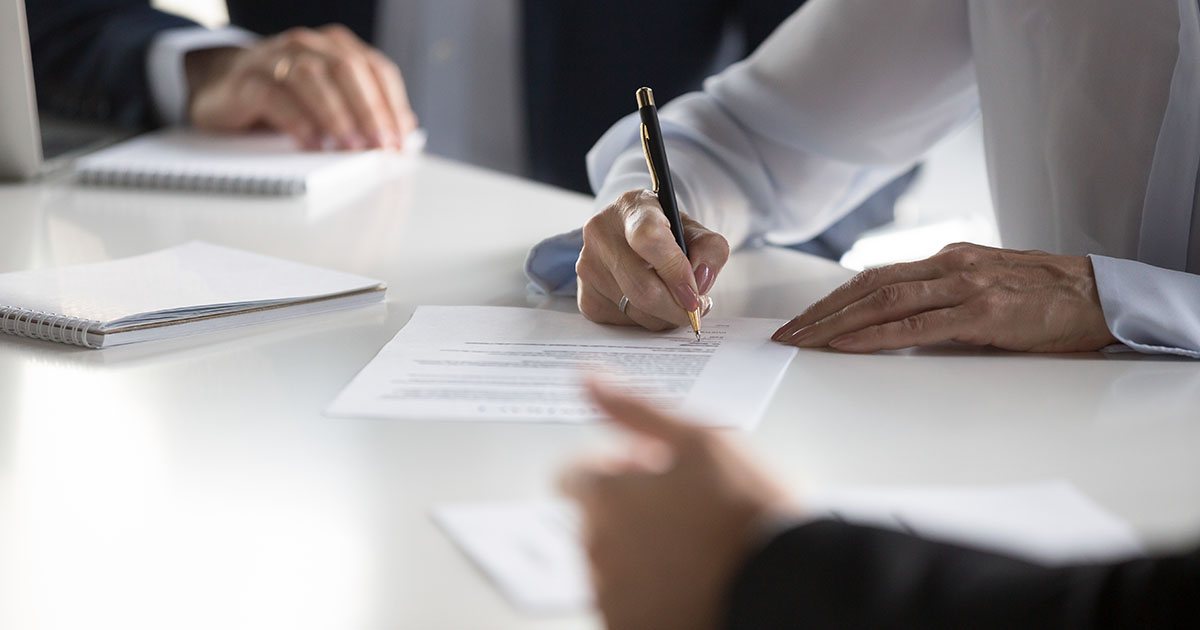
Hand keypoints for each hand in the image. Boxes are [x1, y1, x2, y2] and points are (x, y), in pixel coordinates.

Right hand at [185, 24, 417, 150]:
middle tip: (379, 146)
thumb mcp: (330, 99)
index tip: (400, 140)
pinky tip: (311, 144)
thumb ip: (366, 107)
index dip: (391, 104)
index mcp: (335, 46)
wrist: (222, 87)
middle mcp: (306, 45)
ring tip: (349, 147)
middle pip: (347, 70)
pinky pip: (274, 96)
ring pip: (312, 78)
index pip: (375, 69)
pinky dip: (297, 121)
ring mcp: (274, 58)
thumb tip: (406, 129)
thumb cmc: (286, 97)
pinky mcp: (247, 80)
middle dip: (368, 111)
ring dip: (336, 115)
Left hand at [560, 379, 795, 629]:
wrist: (791, 588)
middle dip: (630, 507)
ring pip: (611, 562)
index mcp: (607, 498)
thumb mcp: (700, 440)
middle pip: (595, 518)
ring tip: (699, 546)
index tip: (654, 470)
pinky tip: (696, 579)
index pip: (573, 475)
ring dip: (640, 549)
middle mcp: (599, 550)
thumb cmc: (752, 513)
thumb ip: (634, 409)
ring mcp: (614, 598)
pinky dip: (652, 591)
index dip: (615, 466)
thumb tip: (587, 377)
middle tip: (689, 506)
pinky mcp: (633, 628)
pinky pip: (628, 604)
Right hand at [577, 190, 728, 330]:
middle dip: (677, 308)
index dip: (675, 272)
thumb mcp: (695, 231)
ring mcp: (588, 266)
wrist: (630, 238)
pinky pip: (625, 324)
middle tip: (696, 308)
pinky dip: (646, 321)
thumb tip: (699, 283)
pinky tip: (650, 304)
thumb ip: (711, 251)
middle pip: (643, 288)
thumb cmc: (666, 234)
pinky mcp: (585, 296)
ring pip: (637, 312)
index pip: (649, 239)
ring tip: (673, 300)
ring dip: (665, 316)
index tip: (695, 295)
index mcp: (632, 207)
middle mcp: (600, 233)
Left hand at [773, 242, 1118, 352]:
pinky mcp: (983, 313)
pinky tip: (848, 346)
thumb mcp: (986, 291)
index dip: (833, 299)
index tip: (802, 320)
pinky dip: (877, 335)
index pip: (875, 277)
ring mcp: (965, 286)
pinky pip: (917, 324)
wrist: (1101, 297)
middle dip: (821, 312)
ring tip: (804, 342)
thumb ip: (943, 302)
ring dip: (836, 324)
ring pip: (883, 301)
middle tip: (786, 334)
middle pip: (868, 286)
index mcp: (947, 259)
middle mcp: (949, 265)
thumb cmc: (1045, 300)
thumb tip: (897, 327)